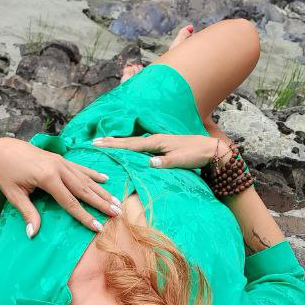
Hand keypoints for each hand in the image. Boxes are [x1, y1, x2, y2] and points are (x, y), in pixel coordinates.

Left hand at [0, 138, 120, 235]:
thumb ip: (27, 213)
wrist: (1, 149)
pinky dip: (93, 174)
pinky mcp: (59, 158)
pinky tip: (105, 179)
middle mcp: (58, 168)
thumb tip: (33, 234)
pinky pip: (80, 168)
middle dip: (101, 203)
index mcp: (48, 178)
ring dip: (102, 191)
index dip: (85, 216)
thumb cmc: (5, 173)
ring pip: (86, 179)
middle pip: (84, 190)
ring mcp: (60, 161)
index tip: (98, 228)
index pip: (71, 202)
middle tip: (117, 213)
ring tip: (116, 201)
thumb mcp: (14, 195)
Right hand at [93, 133, 229, 169]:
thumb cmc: (195, 155)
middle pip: (128, 142)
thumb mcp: (181, 160)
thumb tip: (149, 164)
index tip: (99, 144)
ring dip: (119, 143)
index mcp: (157, 142)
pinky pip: (140, 146)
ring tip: (105, 142)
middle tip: (94, 142)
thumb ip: (165, 162)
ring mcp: (158, 142)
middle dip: (111, 142)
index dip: (114, 146)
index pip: (131, 145)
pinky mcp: (162, 146)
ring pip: (133, 143)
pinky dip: (129, 146)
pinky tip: (126, 148)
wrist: (210, 150)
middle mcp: (155, 140)